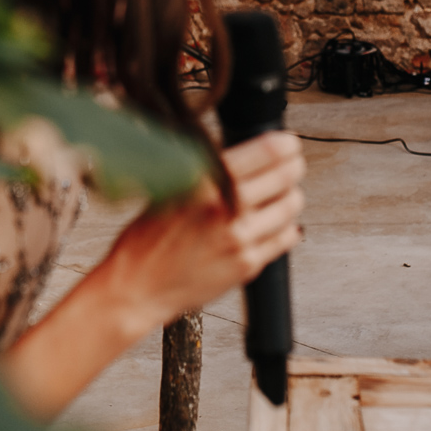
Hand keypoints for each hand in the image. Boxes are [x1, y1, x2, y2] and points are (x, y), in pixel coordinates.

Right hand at [94, 131, 305, 335]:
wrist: (137, 287)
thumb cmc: (146, 238)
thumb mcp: (170, 189)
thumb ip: (208, 170)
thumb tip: (247, 152)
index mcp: (206, 181)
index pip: (267, 151)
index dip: (285, 145)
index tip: (288, 144)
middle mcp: (227, 207)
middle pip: (286, 176)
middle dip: (294, 167)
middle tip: (293, 165)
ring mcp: (240, 238)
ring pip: (291, 206)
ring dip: (289, 197)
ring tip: (281, 196)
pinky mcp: (247, 264)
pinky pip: (285, 238)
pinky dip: (285, 227)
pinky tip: (272, 224)